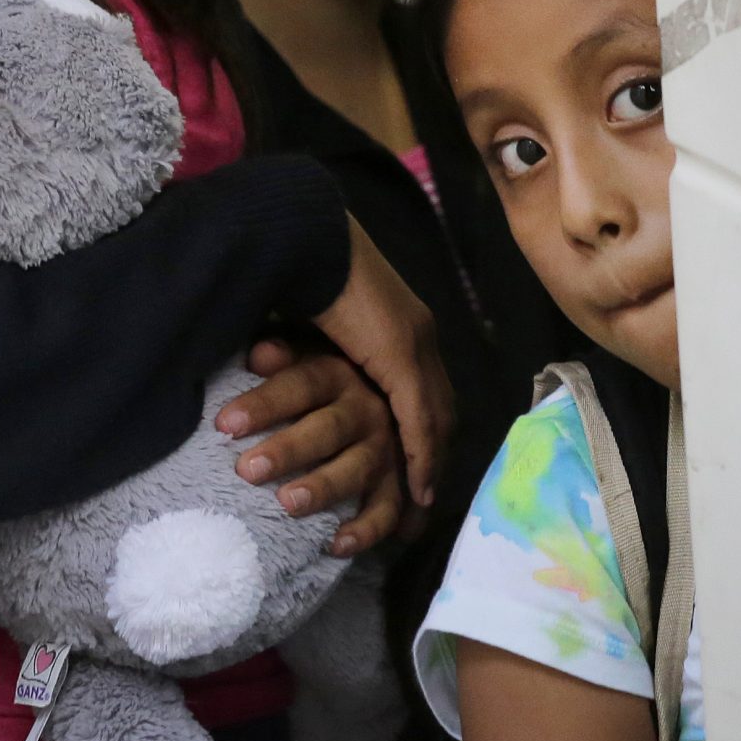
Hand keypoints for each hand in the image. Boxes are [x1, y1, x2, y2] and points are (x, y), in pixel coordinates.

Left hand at [217, 337, 404, 555]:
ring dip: (324, 487)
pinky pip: (389, 507)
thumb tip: (258, 353)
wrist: (378, 386)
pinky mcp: (396, 479)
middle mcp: (368, 407)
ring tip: (287, 504)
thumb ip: (282, 352)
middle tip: (248, 469)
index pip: (300, 385)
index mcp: (340, 372)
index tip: (224, 424)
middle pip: (329, 428)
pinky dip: (367, 528)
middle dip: (289, 449)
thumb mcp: (304, 351)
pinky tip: (336, 545)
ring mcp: (385, 445)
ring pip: (358, 467)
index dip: (265, 403)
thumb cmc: (320, 374)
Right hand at [309, 219, 452, 509]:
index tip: (420, 465)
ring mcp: (416, 340)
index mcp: (404, 322)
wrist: (302, 236)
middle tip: (427, 494)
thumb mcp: (318, 328)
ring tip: (422, 504)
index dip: (426, 429)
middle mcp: (420, 332)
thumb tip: (313, 372)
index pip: (428, 387)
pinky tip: (417, 487)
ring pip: (439, 417)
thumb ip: (328, 353)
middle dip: (438, 452)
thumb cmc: (297, 273)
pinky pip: (419, 417)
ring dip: (433, 462)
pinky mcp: (401, 351)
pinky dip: (422, 455)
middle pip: (443, 407)